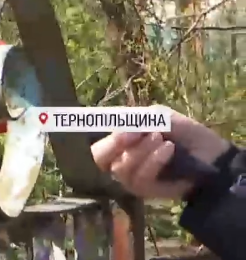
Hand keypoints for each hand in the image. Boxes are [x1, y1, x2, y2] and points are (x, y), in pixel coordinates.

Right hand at [90, 107, 230, 200]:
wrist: (213, 156)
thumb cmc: (184, 134)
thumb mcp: (159, 116)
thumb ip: (137, 119)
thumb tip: (119, 129)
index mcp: (119, 142)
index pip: (95, 140)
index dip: (98, 133)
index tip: (122, 127)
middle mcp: (119, 160)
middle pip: (98, 158)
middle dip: (114, 144)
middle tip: (132, 134)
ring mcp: (131, 177)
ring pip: (121, 167)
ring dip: (140, 150)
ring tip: (161, 139)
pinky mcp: (146, 191)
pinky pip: (140, 177)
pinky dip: (153, 160)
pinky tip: (168, 149)